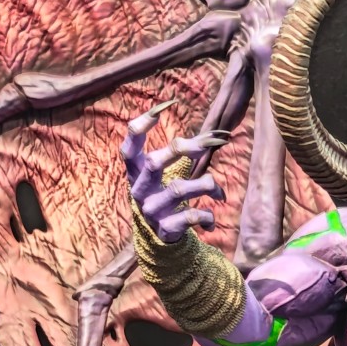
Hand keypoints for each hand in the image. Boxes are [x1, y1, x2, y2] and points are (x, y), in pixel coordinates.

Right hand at [120, 104, 226, 244]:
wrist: (160, 238)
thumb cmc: (166, 194)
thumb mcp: (167, 174)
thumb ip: (185, 152)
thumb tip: (217, 133)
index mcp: (135, 172)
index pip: (129, 146)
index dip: (142, 125)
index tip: (163, 108)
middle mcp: (139, 189)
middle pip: (153, 162)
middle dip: (180, 150)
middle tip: (204, 147)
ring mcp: (150, 210)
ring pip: (178, 189)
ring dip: (205, 184)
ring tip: (217, 191)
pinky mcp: (165, 229)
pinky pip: (190, 216)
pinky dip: (207, 215)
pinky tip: (211, 219)